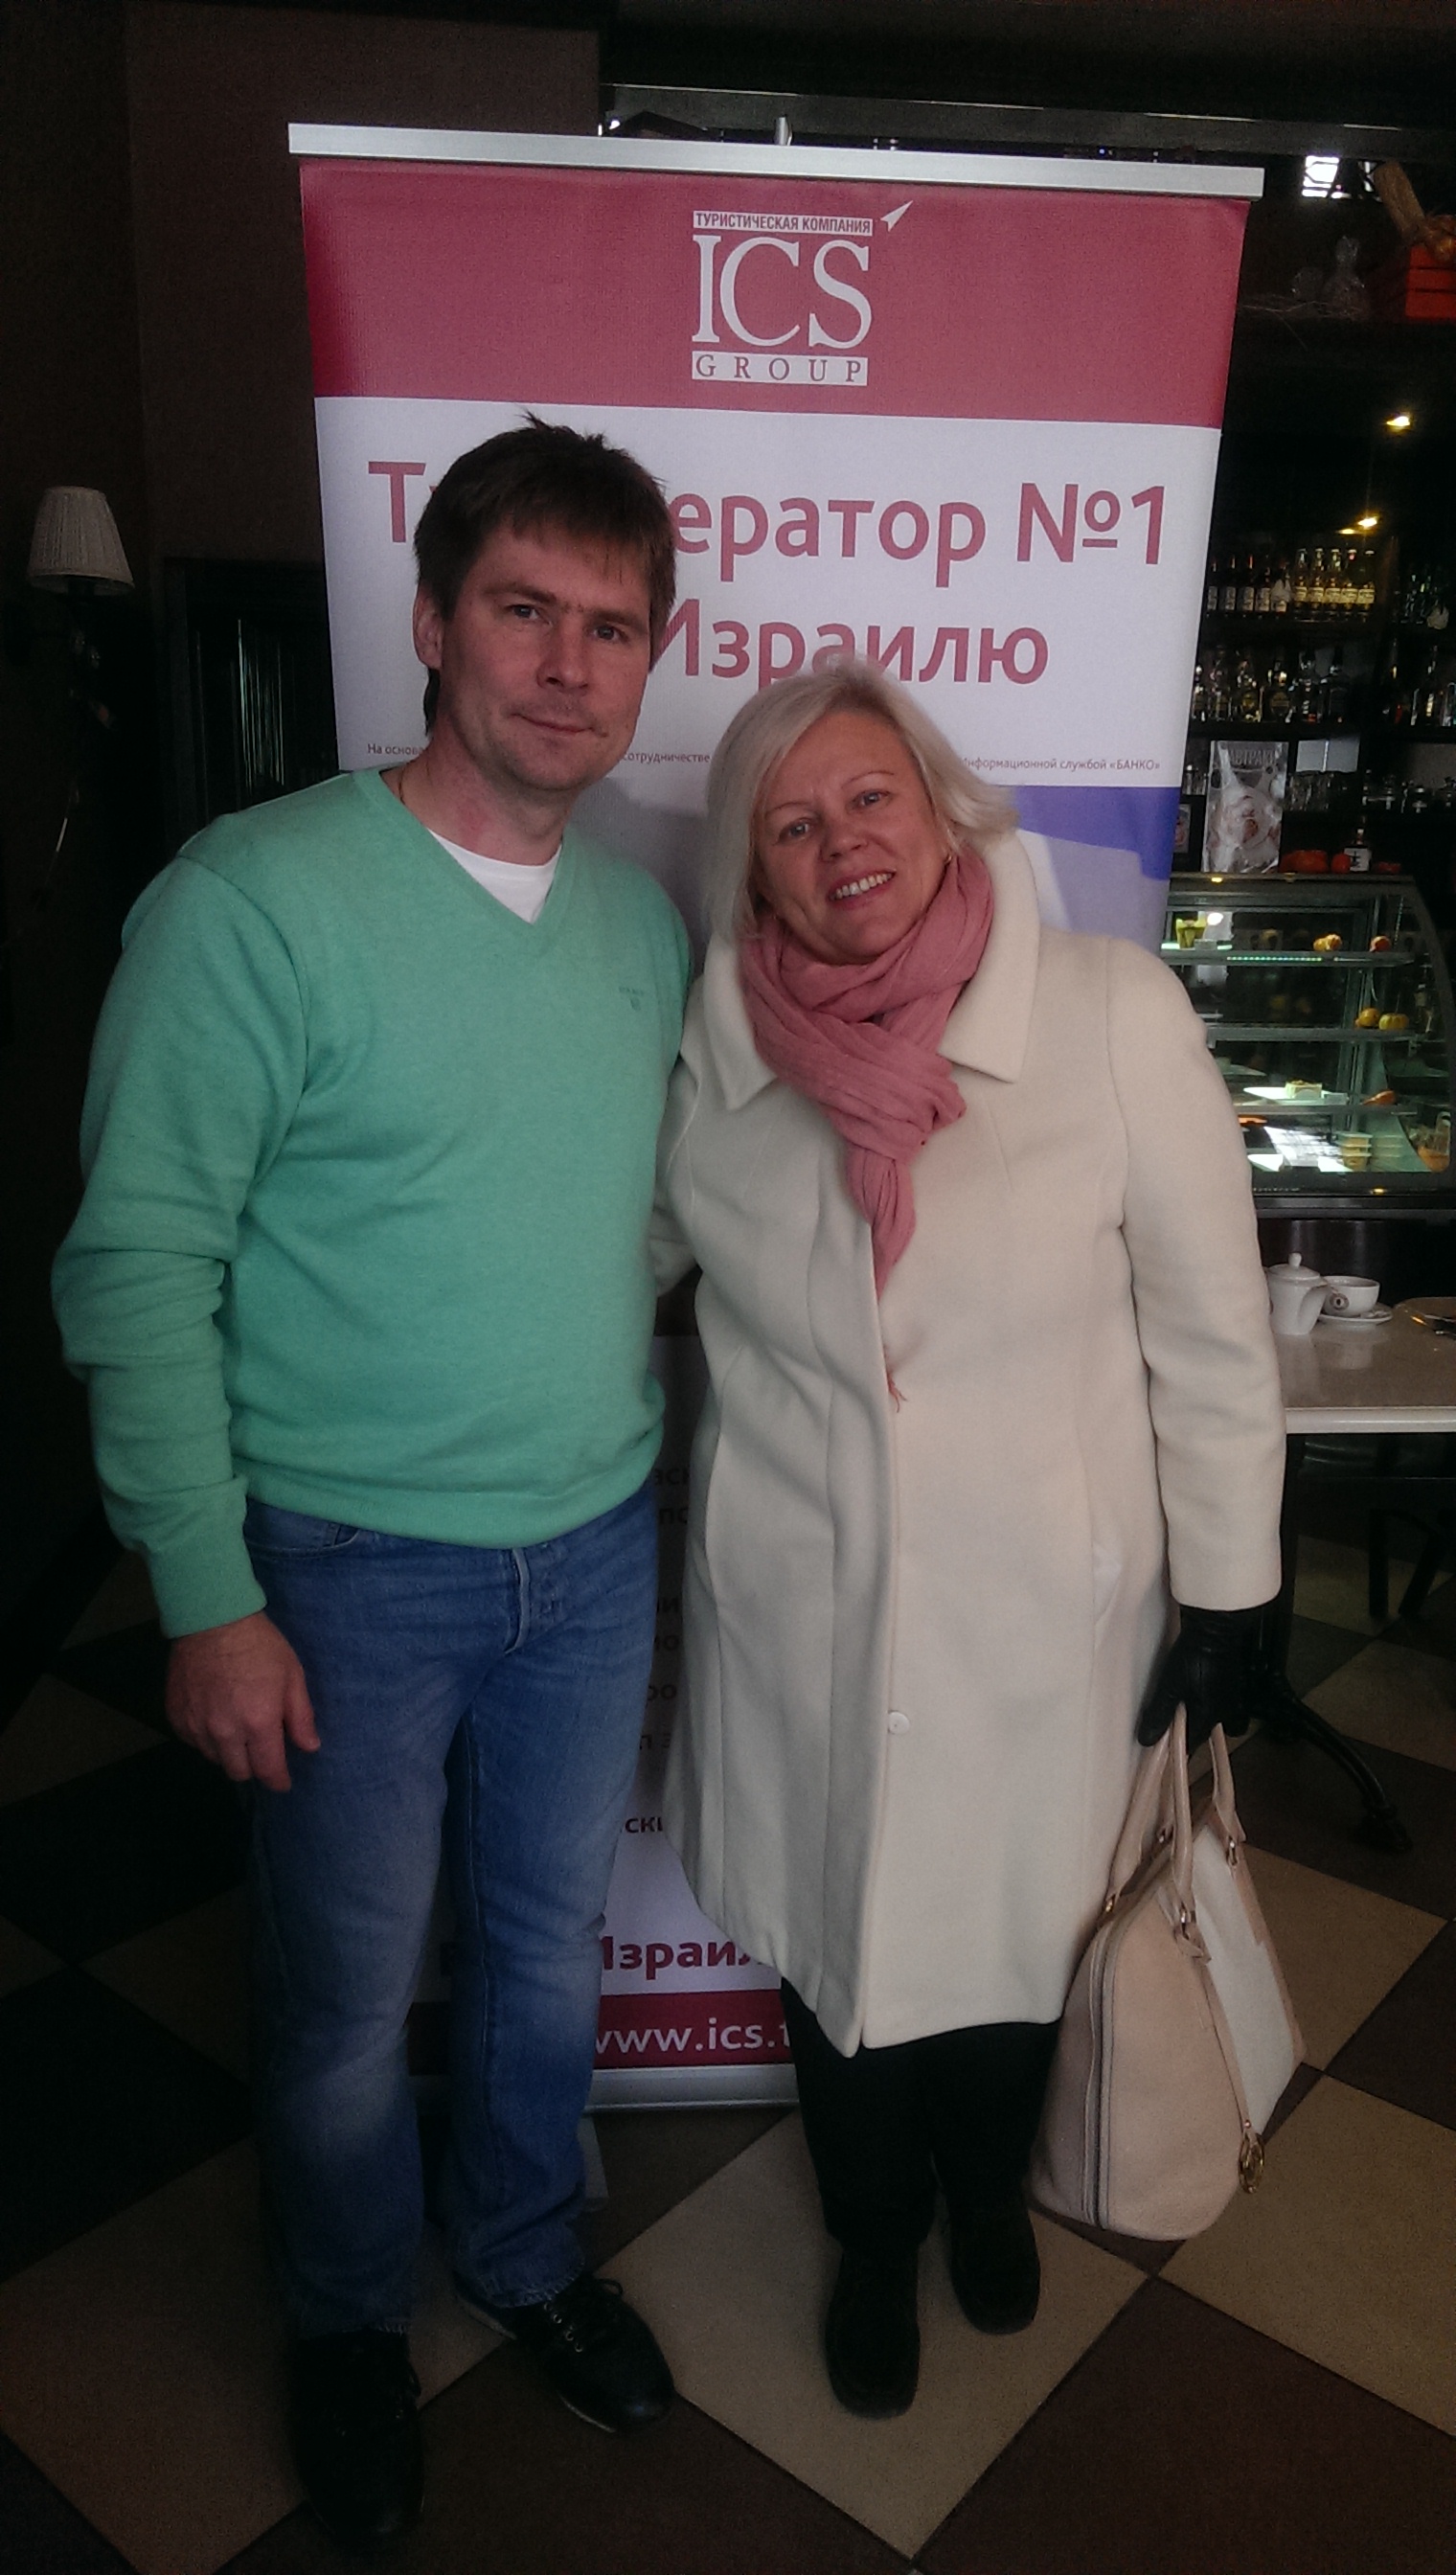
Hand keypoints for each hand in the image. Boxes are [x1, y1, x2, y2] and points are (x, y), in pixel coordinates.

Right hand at [166, 1611, 319, 1790]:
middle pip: (238, 1772)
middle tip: (260, 1749)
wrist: (212, 1619)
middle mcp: (225, 1732)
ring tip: (236, 1729)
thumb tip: (310, 1747)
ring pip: (214, 1759)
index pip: (268, 1770)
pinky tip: (214, 1718)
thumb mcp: (292, 1675)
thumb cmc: (259, 1645)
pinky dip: (205, 1738)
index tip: (282, 1781)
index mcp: (258, 1723)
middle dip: (253, 1766)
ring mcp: (196, 1726)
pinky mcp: (176, 1716)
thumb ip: (300, 1716)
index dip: (278, 1780)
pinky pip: (192, 1742)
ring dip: (228, 1752)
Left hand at [1137, 1602, 1273, 1751]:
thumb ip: (1159, 1714)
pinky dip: (1212, 1701)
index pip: (1194, 1742)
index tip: (1167, 1748)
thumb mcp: (1170, 1686)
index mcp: (1209, 1714)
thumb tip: (1148, 1739)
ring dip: (1205, 1716)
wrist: (1217, 1627)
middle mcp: (1226, 1708)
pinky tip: (1200, 1689)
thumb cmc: (1195, 1656)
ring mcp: (1232, 1694)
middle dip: (1195, 1732)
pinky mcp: (1232, 1678)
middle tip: (1177, 1727)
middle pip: (1210, 1730)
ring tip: (1188, 1708)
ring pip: (1222, 1717)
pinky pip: (1225, 1700)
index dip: (1179, 1746)